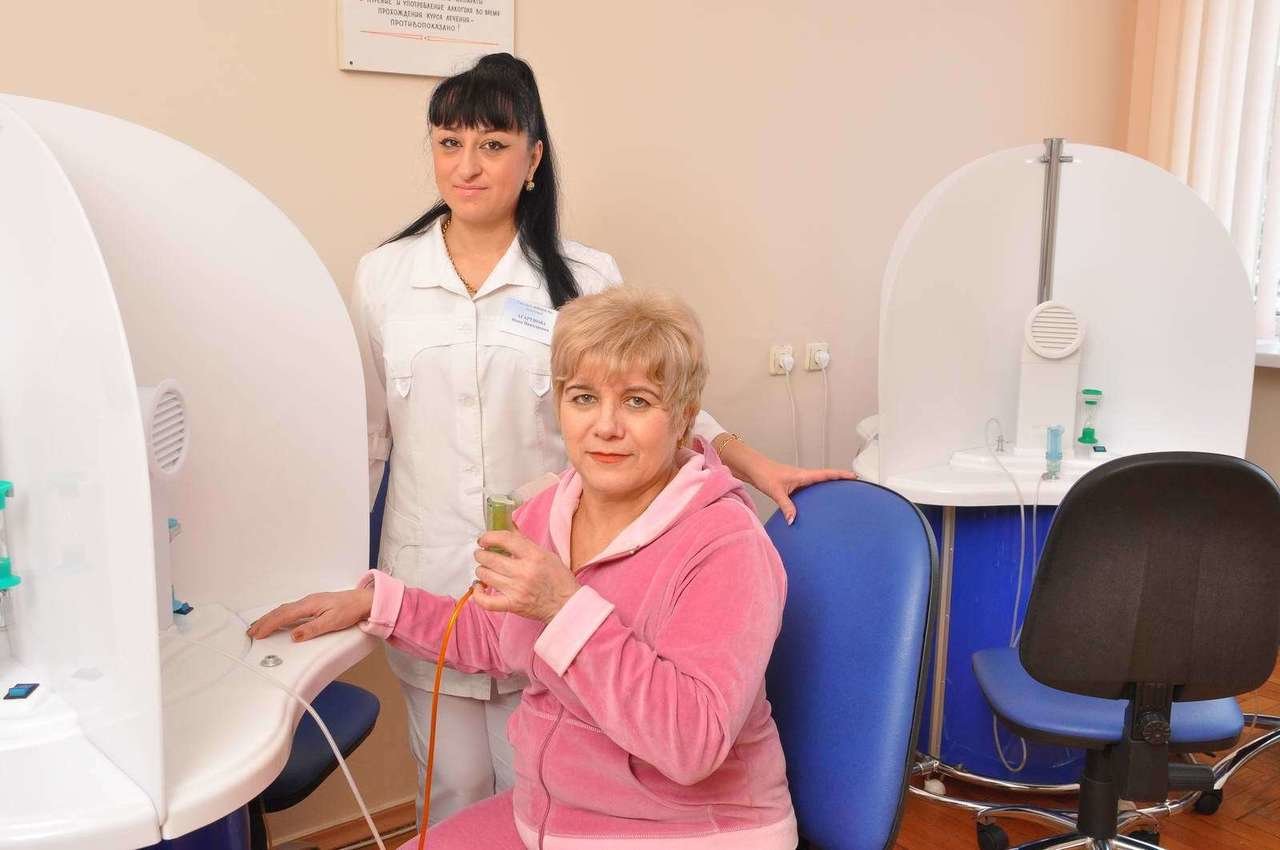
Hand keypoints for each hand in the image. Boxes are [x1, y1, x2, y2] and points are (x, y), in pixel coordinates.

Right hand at [246, 588, 374, 641]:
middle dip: (264, 621)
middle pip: (280, 611)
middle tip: (251, 631)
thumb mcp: (332, 622)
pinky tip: (278, 619)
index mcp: (309, 605)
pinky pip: (291, 609)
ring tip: (259, 626)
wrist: (363, 601)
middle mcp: (307, 602)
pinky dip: (280, 615)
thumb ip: (312, 629)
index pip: (283, 615)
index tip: (257, 633)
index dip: (268, 625)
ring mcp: (309, 602)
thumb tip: (294, 635)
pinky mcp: (313, 605)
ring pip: (284, 610)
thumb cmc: (350, 609)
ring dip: (270, 618)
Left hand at [472, 529, 578, 621]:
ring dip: (481, 570)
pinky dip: (477, 593)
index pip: (504, 539)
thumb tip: (506, 524)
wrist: (567, 604)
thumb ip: (523, 540)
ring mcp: (516, 589)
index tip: (484, 539)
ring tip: (485, 569)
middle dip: (481, 554)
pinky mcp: (512, 605)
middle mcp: (524, 572)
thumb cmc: (558, 579)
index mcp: (534, 555)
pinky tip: (478, 587)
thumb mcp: (545, 554)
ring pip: (485, 575)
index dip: (489, 537)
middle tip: (483, 553)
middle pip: (489, 558)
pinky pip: (485, 601)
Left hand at [720, 440, 856, 524]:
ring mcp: (798, 479)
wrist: (753, 468)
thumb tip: (793, 520)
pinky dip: (817, 490)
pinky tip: (817, 500)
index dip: (841, 475)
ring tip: (841, 492)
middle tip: (854, 484)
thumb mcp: (776, 492)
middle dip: (840, 479)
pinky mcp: (793, 483)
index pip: (827, 474)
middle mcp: (803, 476)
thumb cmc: (764, 475)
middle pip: (826, 477)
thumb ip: (786, 506)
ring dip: (829, 484)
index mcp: (803, 475)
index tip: (855, 476)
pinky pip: (810, 486)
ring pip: (818, 481)